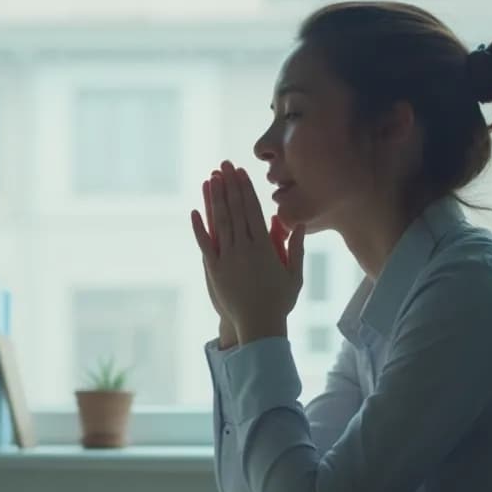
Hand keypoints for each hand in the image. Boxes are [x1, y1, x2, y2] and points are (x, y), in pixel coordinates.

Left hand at [190, 161, 305, 343]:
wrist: (258, 326)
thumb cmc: (280, 301)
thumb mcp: (294, 274)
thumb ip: (296, 247)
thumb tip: (297, 222)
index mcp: (264, 247)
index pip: (253, 211)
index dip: (246, 189)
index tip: (241, 172)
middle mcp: (244, 249)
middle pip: (235, 210)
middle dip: (230, 185)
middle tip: (224, 165)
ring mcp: (227, 259)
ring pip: (220, 223)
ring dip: (215, 199)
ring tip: (211, 179)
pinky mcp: (214, 270)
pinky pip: (205, 245)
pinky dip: (199, 228)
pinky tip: (195, 211)